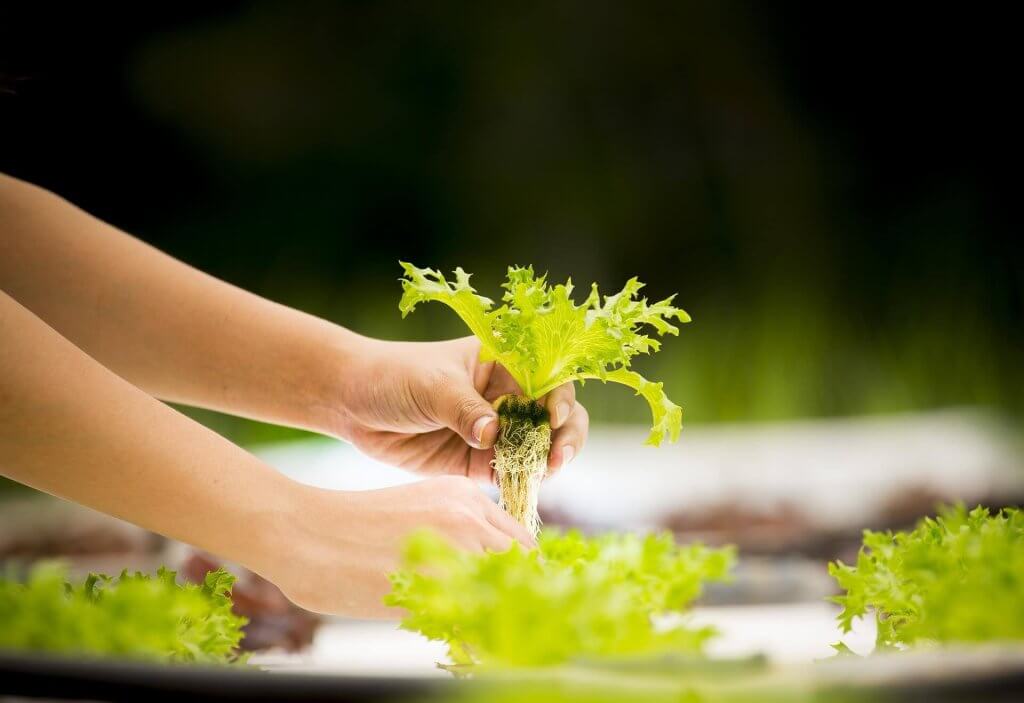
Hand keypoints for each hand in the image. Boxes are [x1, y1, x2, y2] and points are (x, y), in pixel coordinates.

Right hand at [268, 476, 535, 616]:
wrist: (303, 532)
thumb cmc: (352, 529)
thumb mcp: (417, 512)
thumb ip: (456, 534)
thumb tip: (488, 575)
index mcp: (465, 496)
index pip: (521, 543)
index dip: (523, 576)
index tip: (516, 600)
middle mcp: (468, 516)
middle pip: (523, 568)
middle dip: (518, 598)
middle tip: (505, 625)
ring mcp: (453, 549)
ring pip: (504, 594)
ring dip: (498, 618)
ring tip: (481, 636)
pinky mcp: (432, 584)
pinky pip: (473, 622)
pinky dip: (473, 639)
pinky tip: (460, 646)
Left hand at [327, 336, 588, 481]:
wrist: (351, 402)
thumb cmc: (394, 376)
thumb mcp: (432, 386)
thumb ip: (464, 409)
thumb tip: (494, 434)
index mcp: (503, 363)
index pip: (548, 379)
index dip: (560, 400)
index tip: (554, 419)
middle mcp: (506, 396)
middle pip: (554, 416)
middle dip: (564, 437)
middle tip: (557, 459)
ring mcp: (495, 430)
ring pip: (536, 448)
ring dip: (544, 463)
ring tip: (541, 475)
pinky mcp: (477, 461)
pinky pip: (509, 473)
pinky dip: (520, 482)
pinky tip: (520, 488)